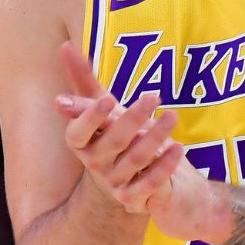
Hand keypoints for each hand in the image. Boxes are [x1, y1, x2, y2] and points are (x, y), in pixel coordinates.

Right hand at [53, 41, 182, 213]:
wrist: (133, 180)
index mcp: (82, 144)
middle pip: (112, 142)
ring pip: (135, 160)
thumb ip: (84, 79)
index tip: (108, 98)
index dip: (90, 117)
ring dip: (154, 137)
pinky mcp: (135, 198)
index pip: (77, 134)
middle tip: (153, 96)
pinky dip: (165, 166)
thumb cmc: (114, 136)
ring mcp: (114, 183)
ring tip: (172, 116)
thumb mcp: (102, 107)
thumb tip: (65, 45)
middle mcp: (95, 165)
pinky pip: (150, 183)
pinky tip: (179, 148)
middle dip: (132, 118)